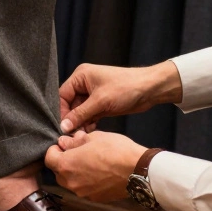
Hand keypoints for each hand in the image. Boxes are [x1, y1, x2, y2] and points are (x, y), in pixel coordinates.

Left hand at [44, 130, 146, 201]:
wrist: (137, 171)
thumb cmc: (116, 150)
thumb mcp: (94, 137)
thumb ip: (74, 141)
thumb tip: (63, 142)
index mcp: (66, 165)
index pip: (48, 158)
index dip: (54, 149)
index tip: (64, 144)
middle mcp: (70, 182)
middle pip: (58, 172)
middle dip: (64, 162)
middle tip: (77, 152)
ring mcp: (82, 193)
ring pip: (71, 182)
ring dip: (75, 173)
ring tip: (90, 162)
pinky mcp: (94, 199)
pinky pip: (84, 189)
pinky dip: (87, 181)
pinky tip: (100, 173)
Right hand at [59, 61, 182, 133]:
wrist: (149, 89)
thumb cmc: (126, 87)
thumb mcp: (100, 101)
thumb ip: (80, 114)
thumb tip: (63, 126)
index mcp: (81, 76)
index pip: (63, 95)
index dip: (62, 111)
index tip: (62, 127)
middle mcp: (85, 84)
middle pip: (70, 105)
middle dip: (72, 119)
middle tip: (71, 134)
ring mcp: (93, 95)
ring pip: (80, 112)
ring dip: (81, 123)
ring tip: (81, 134)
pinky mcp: (102, 104)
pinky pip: (89, 115)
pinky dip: (89, 123)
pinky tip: (90, 131)